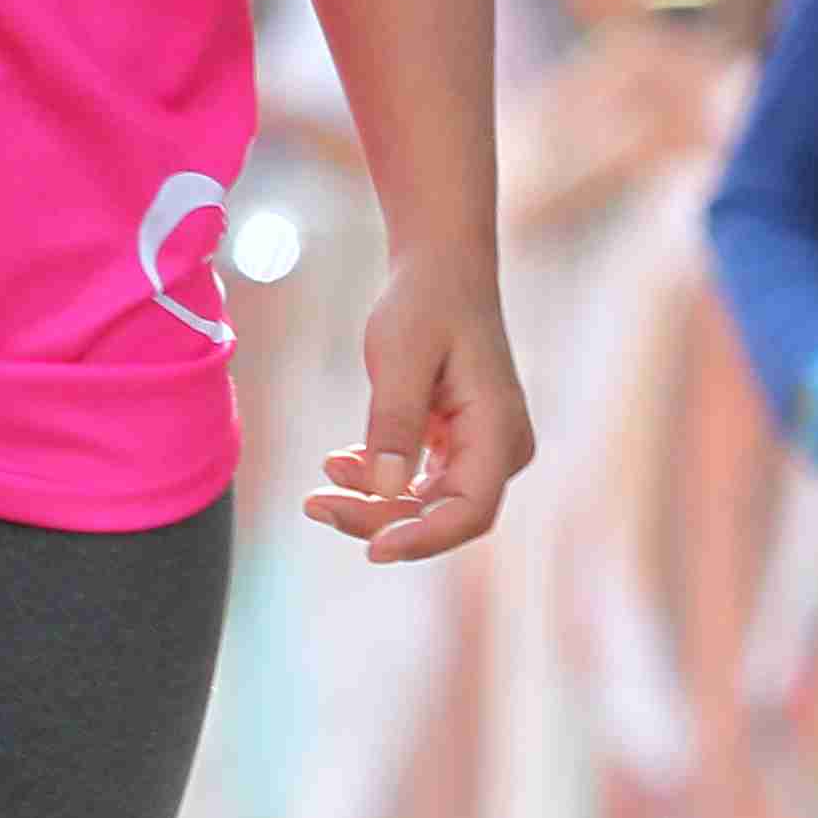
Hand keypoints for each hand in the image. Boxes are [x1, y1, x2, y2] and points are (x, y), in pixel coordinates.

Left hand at [308, 245, 533, 561]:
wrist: (442, 268)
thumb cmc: (425, 302)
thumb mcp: (400, 355)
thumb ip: (394, 423)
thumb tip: (384, 489)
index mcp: (501, 431)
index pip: (469, 510)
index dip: (423, 537)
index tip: (372, 550)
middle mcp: (502, 451)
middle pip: (445, 515)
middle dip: (381, 521)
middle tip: (315, 505)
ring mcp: (484, 451)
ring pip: (429, 505)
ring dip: (375, 504)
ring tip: (324, 479)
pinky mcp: (461, 446)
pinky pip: (422, 484)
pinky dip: (380, 482)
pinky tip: (341, 461)